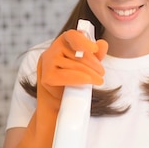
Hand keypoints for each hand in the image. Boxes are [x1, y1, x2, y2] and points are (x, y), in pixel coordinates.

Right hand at [14, 29, 107, 147]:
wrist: (57, 112)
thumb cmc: (72, 89)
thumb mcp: (86, 70)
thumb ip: (94, 56)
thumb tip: (103, 44)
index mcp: (60, 46)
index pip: (72, 35)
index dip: (84, 39)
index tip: (95, 49)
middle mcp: (50, 52)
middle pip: (76, 51)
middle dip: (92, 62)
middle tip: (102, 73)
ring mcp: (46, 64)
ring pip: (72, 64)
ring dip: (89, 73)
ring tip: (98, 80)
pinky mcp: (45, 77)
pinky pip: (65, 75)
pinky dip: (79, 79)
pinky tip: (89, 83)